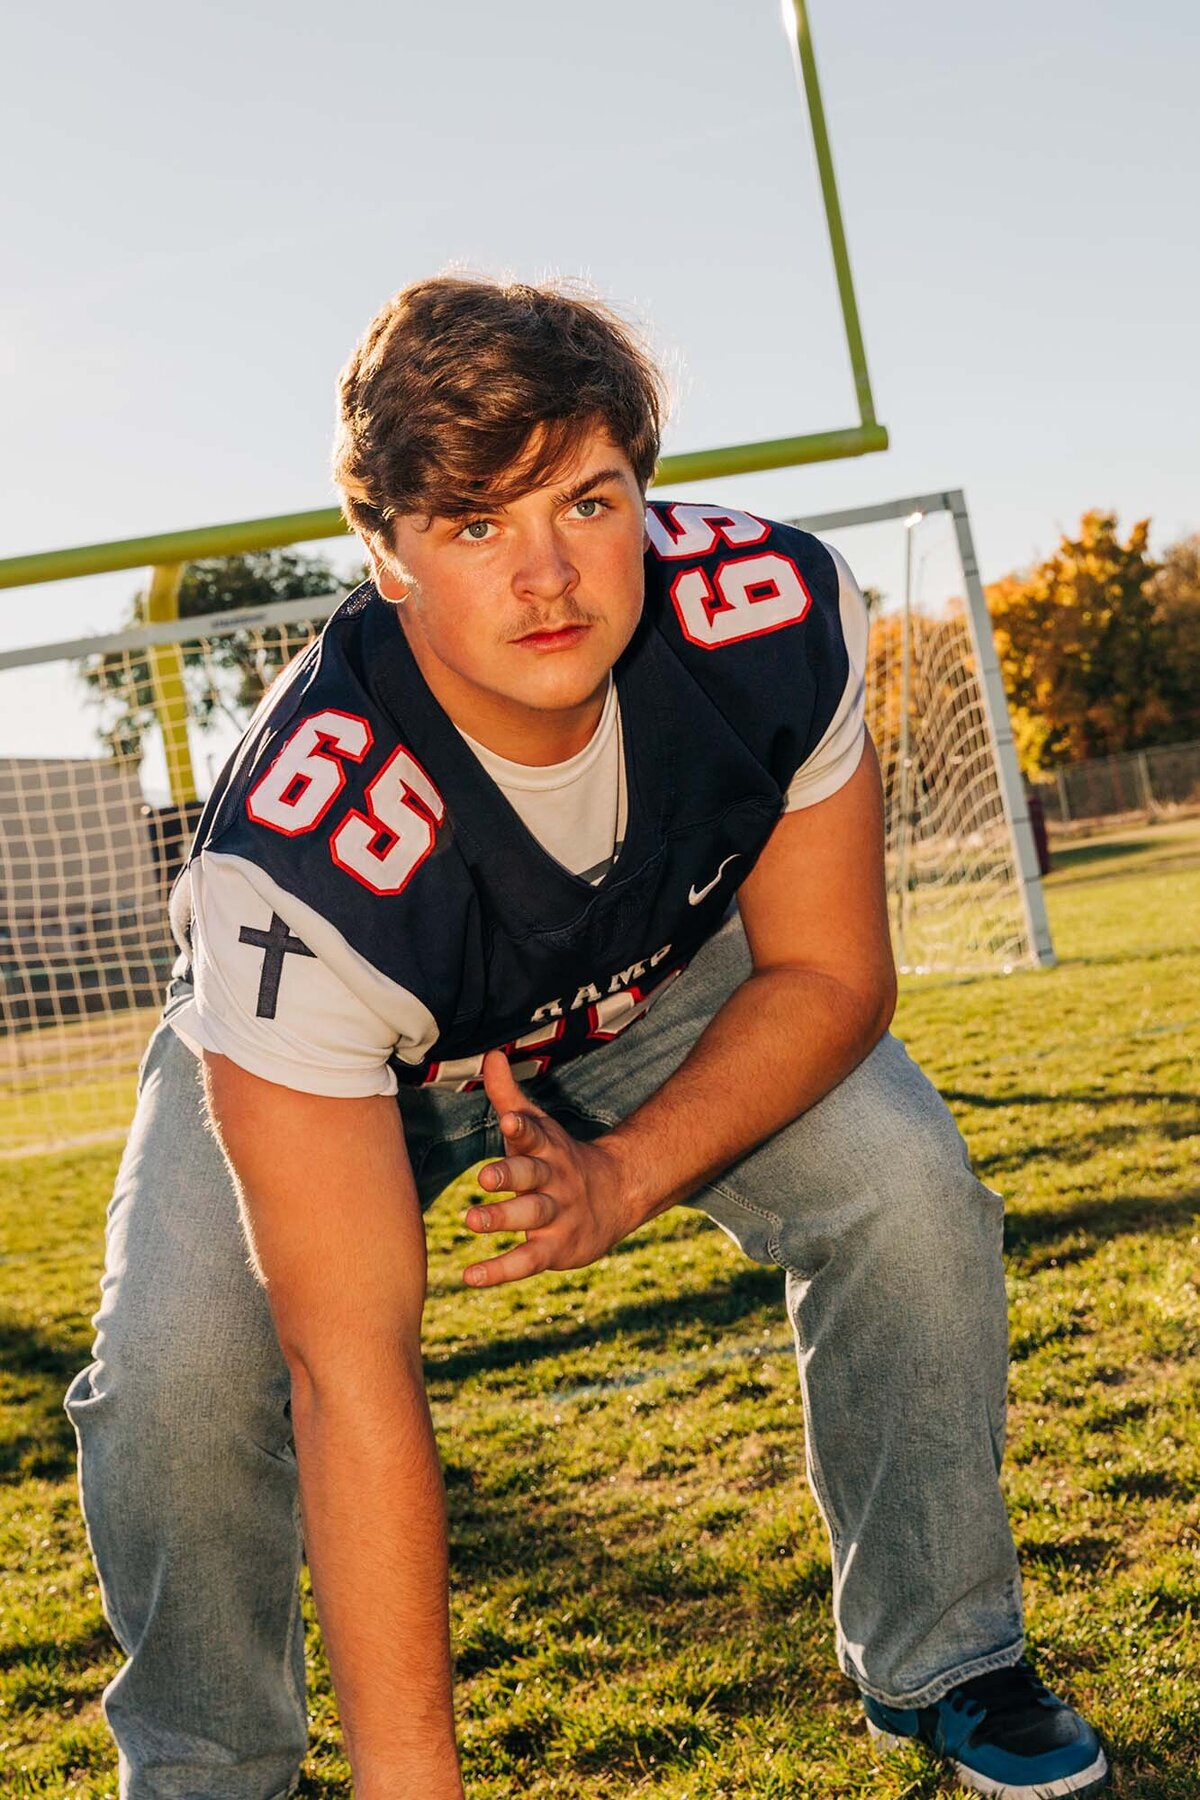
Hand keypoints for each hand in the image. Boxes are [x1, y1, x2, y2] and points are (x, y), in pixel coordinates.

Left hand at [461, 1050, 636, 1287]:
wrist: (616, 1197)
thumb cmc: (559, 1159)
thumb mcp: (540, 1126)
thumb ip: (510, 1094)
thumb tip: (491, 1054)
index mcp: (548, 1149)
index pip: (534, 1134)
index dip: (521, 1127)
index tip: (508, 1120)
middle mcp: (554, 1181)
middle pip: (532, 1176)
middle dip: (509, 1175)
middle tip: (484, 1177)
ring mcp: (557, 1217)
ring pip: (530, 1218)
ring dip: (501, 1219)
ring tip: (471, 1221)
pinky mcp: (554, 1250)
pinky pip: (526, 1261)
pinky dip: (499, 1271)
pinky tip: (470, 1277)